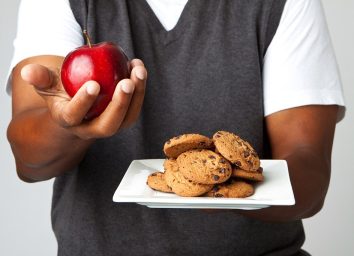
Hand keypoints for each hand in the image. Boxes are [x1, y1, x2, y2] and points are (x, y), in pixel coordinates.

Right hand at [21, 59, 146, 139]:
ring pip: (127, 118)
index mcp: (68, 120)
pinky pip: (135, 107)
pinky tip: (138, 68)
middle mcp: (90, 128)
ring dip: (137, 95)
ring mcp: (109, 125)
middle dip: (119, 104)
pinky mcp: (123, 118)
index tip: (93, 84)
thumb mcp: (48, 85)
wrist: (77, 108)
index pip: (74, 115)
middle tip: (127, 82)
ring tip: (138, 69)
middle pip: (108, 125)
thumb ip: (40, 78)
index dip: (83, 102)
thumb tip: (28, 72)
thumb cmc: (61, 94)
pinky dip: (140, 89)